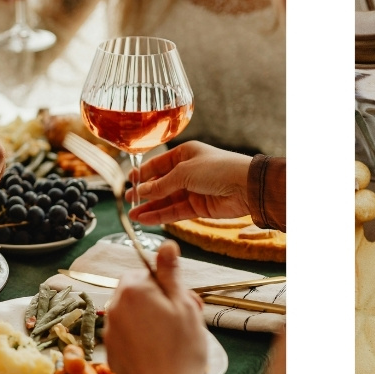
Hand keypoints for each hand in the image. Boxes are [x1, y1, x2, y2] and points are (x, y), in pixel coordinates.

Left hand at [104, 241, 210, 373]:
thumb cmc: (181, 348)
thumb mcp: (183, 304)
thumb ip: (171, 273)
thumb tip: (167, 245)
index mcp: (132, 291)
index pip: (143, 273)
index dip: (164, 285)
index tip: (180, 299)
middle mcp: (114, 309)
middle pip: (135, 294)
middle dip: (157, 301)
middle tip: (183, 318)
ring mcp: (110, 333)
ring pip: (131, 316)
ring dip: (149, 320)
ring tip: (174, 338)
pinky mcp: (112, 354)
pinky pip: (127, 337)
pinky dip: (141, 340)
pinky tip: (160, 353)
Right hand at [126, 141, 252, 224]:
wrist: (246, 186)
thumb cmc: (218, 168)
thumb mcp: (184, 172)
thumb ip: (161, 184)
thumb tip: (142, 191)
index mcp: (186, 154)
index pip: (159, 164)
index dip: (144, 173)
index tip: (129, 182)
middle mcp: (189, 171)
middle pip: (162, 184)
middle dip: (145, 193)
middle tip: (128, 201)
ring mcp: (194, 190)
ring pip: (167, 200)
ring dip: (150, 207)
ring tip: (133, 215)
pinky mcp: (199, 207)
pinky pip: (176, 212)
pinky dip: (161, 216)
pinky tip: (147, 219)